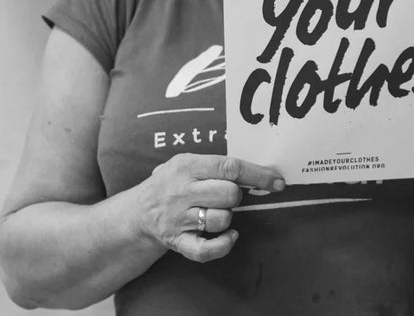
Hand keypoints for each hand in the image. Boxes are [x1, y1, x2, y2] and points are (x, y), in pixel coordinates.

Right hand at [134, 153, 283, 262]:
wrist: (137, 212)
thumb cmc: (172, 183)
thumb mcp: (187, 162)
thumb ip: (218, 165)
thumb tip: (261, 172)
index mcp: (187, 166)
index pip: (230, 167)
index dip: (258, 175)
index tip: (277, 182)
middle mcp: (181, 191)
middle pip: (229, 193)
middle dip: (238, 196)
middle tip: (229, 196)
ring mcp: (178, 219)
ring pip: (221, 219)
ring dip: (228, 217)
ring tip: (217, 212)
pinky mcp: (177, 242)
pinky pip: (206, 250)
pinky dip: (223, 245)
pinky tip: (229, 237)